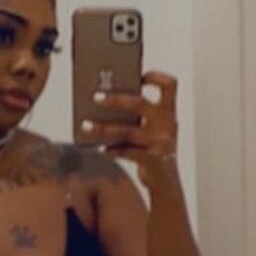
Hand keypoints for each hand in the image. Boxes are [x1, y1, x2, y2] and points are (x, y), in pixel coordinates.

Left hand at [81, 70, 179, 188]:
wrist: (166, 180)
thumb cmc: (154, 148)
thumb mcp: (153, 127)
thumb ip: (139, 114)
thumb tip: (105, 100)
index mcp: (169, 112)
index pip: (169, 85)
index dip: (155, 76)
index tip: (138, 76)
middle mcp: (168, 124)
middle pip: (139, 103)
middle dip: (115, 99)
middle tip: (96, 97)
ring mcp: (161, 142)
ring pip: (127, 131)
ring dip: (103, 128)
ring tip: (85, 126)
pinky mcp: (153, 160)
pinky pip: (127, 152)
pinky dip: (113, 149)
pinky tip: (103, 148)